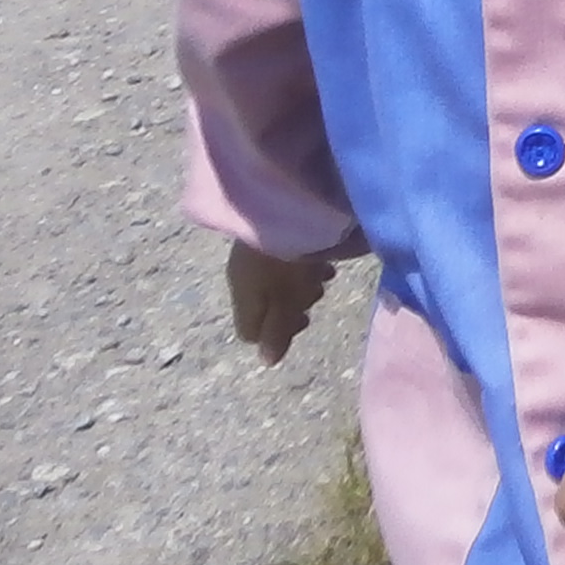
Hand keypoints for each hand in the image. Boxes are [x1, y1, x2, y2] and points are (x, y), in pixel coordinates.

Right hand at [225, 242, 338, 365]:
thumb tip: (267, 361)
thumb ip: (277, 330)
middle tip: (314, 293)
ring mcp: (256, 254)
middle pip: (266, 307)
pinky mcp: (273, 236)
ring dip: (301, 285)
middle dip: (293, 306)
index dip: (276, 334)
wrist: (288, 203)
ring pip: (278, 283)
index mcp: (243, 294)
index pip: (250, 332)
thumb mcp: (285, 299)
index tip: (302, 321)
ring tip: (322, 273)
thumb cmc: (289, 259)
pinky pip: (285, 261)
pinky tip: (322, 257)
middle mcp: (244, 276)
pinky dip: (304, 265)